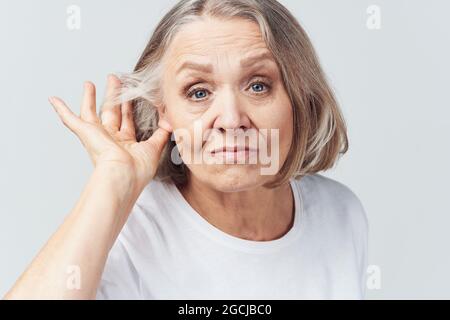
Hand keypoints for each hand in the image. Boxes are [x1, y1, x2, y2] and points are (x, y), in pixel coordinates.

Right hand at [49, 74, 171, 192]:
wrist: (122, 177)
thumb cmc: (138, 170)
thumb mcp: (155, 148)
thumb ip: (162, 133)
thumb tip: (169, 120)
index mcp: (125, 145)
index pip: (127, 120)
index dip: (129, 107)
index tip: (132, 93)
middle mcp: (110, 140)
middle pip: (110, 112)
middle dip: (113, 95)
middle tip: (114, 80)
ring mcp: (97, 136)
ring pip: (91, 112)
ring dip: (90, 98)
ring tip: (89, 83)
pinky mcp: (86, 133)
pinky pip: (70, 119)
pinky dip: (61, 110)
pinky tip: (54, 99)